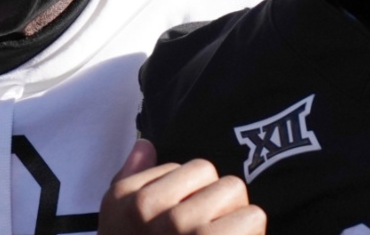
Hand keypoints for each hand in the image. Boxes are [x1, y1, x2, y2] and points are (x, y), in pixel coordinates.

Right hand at [99, 140, 266, 234]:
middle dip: (225, 205)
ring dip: (241, 221)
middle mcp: (163, 216)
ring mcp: (192, 234)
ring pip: (240, 196)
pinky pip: (253, 219)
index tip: (188, 220)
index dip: (200, 193)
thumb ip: (129, 179)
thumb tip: (146, 144)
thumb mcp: (115, 221)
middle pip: (223, 181)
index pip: (197, 168)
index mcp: (135, 201)